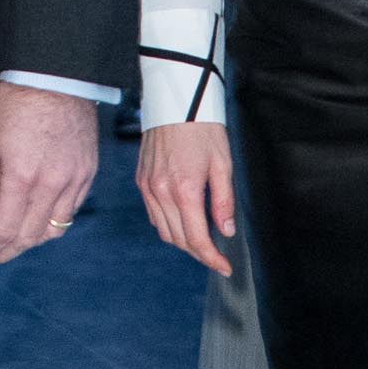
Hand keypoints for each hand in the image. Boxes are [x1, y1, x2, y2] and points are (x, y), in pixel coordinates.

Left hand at [0, 83, 99, 264]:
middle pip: (29, 237)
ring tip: (11, 240)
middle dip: (6, 252)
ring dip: (30, 240)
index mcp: (21, 177)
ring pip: (54, 230)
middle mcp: (52, 184)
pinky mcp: (88, 173)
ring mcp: (74, 180)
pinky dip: (52, 223)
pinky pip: (71, 211)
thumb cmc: (15, 103)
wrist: (55, 76)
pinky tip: (36, 220)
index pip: (4, 230)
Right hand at [137, 120, 235, 275]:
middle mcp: (161, 192)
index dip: (211, 258)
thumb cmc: (202, 128)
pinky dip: (168, 225)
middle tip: (216, 256)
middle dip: (199, 252)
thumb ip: (223, 201)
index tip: (224, 267)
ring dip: (182, 241)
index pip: (197, 239)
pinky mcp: (142, 180)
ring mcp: (148, 187)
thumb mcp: (222, 164)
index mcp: (185, 190)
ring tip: (201, 240)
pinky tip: (182, 221)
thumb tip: (225, 230)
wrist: (176, 101)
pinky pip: (153, 215)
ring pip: (163, 231)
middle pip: (178, 240)